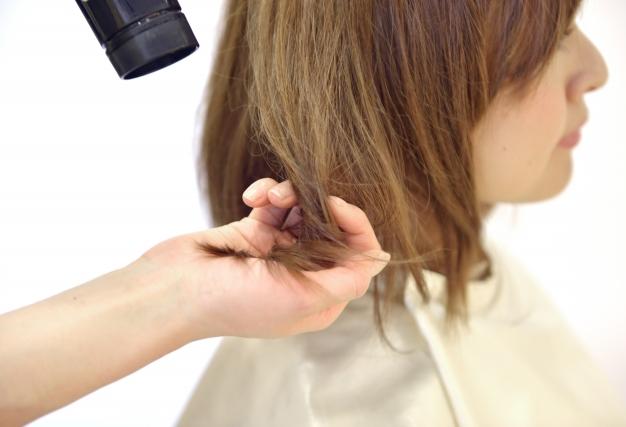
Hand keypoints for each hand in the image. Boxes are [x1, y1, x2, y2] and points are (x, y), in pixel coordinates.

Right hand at [133, 178, 390, 339]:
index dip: (355, 228)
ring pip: (302, 211)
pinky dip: (267, 194)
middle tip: (296, 196)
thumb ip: (346, 279)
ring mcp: (277, 253)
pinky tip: (253, 197)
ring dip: (289, 195)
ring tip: (269, 197)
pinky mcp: (253, 233)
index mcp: (320, 297)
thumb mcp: (302, 298)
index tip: (336, 206)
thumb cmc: (234, 303)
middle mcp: (303, 275)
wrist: (174, 290)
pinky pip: (274, 205)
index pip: (358, 259)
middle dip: (318, 207)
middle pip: (331, 230)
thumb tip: (380, 258)